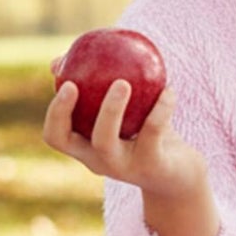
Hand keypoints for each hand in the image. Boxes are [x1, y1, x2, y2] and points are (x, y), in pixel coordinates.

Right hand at [42, 77, 207, 201]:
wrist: (180, 175)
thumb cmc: (149, 135)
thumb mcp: (128, 113)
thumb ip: (101, 87)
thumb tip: (63, 59)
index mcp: (87, 148)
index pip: (55, 136)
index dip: (54, 112)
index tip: (65, 82)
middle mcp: (99, 161)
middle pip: (67, 141)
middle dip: (63, 112)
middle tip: (73, 84)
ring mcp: (123, 167)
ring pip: (105, 139)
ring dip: (110, 108)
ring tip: (122, 82)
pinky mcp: (151, 166)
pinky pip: (151, 130)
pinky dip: (160, 107)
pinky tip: (168, 88)